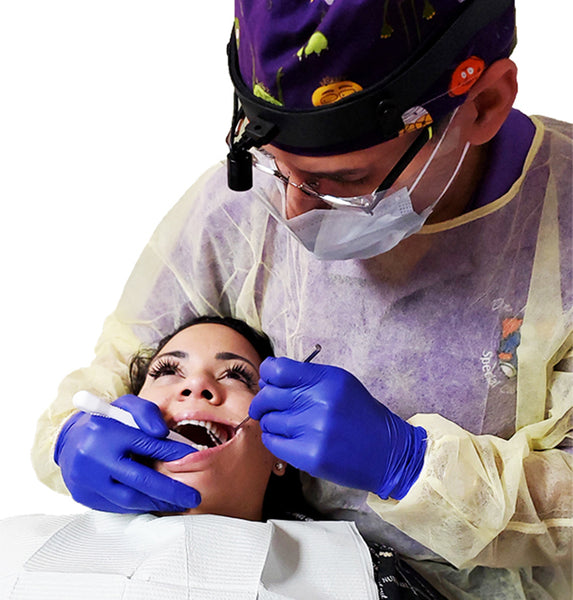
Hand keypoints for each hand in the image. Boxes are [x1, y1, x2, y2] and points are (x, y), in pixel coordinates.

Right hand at [55, 394, 200, 512]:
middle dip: (170, 491)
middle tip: (193, 496)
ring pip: (128, 499)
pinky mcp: (83, 495)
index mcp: (106, 431)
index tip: (194, 459)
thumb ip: (146, 413)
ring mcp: (86, 479)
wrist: (69, 439)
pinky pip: (117, 505)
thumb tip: (162, 433)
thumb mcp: (125, 406)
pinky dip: (139, 505)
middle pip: (139, 480)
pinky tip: (155, 503)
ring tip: (178, 503)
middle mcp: (94, 457)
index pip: (147, 445)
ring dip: (157, 503)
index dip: (174, 454)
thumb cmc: (105, 421)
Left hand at [250, 358, 426, 499]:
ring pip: (268, 420)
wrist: (388, 453)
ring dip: (271, 423)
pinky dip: (274, 440)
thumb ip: (307, 378)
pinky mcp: (310, 455)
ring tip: (286, 426)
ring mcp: (314, 430)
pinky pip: (273, 443)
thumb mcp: (341, 385)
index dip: (267, 375)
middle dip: (262, 402)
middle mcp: (319, 401)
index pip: (278, 369)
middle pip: (268, 395)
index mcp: (327, 380)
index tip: (268, 382)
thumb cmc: (361, 417)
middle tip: (267, 407)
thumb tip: (268, 379)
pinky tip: (286, 439)